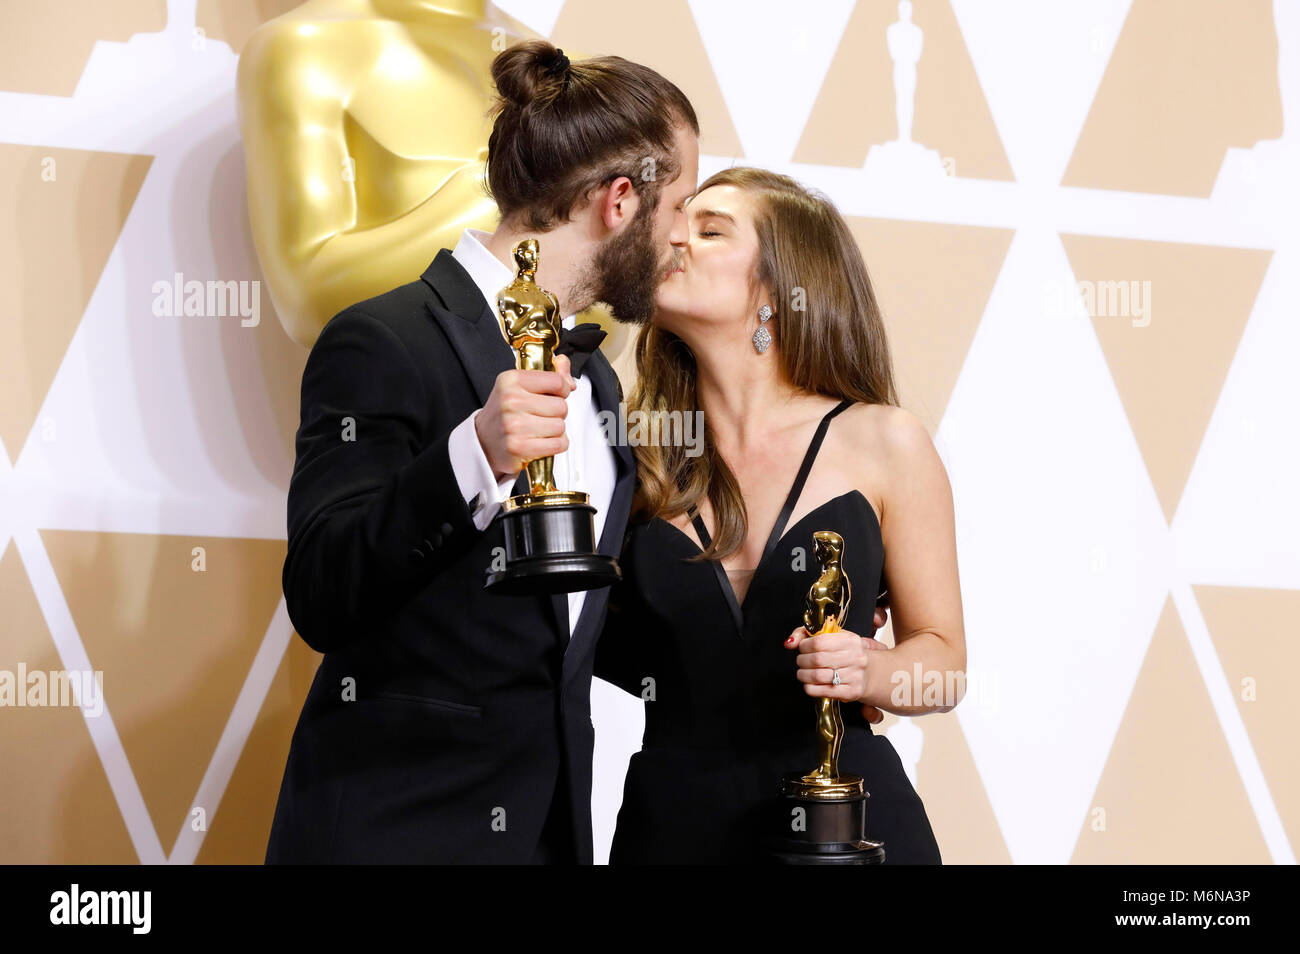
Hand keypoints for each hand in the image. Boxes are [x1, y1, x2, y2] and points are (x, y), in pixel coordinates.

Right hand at [475, 352, 575, 478]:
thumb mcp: (520, 386)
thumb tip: (564, 363)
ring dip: (555, 431)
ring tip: (539, 430)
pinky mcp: (519, 447)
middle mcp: (511, 400)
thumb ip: (548, 373)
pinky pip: (558, 444)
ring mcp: (514, 424)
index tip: (556, 395)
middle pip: (561, 406)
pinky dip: (555, 445)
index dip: (563, 390)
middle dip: (557, 413)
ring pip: (560, 426)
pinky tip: (542, 442)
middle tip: (541, 416)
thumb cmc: (505, 413)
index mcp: (511, 380)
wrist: (484, 441)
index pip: (557, 381)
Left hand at [784, 603, 889, 723]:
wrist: (868, 672)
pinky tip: (810, 683)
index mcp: (850, 640)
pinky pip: (823, 691)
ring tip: (803, 672)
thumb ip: (806, 635)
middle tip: (801, 661)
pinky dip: (810, 687)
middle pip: (817, 659)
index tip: (803, 648)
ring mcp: (854, 675)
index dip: (804, 646)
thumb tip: (790, 642)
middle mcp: (855, 657)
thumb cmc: (846, 653)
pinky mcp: (851, 692)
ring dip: (803, 675)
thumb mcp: (831, 637)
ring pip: (818, 676)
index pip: (819, 641)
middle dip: (802, 661)